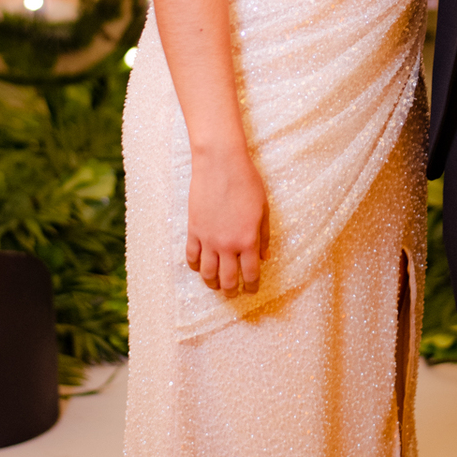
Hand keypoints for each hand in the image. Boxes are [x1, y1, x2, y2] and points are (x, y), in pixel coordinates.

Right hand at [186, 142, 269, 293]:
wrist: (220, 164)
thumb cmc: (247, 183)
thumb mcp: (263, 210)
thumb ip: (264, 236)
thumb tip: (264, 258)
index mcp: (248, 240)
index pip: (250, 274)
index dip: (251, 286)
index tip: (252, 290)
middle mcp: (227, 245)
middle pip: (228, 279)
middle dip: (232, 290)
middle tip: (233, 293)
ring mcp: (208, 239)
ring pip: (207, 273)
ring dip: (212, 283)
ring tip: (216, 285)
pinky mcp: (193, 230)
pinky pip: (191, 256)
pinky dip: (195, 266)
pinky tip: (199, 268)